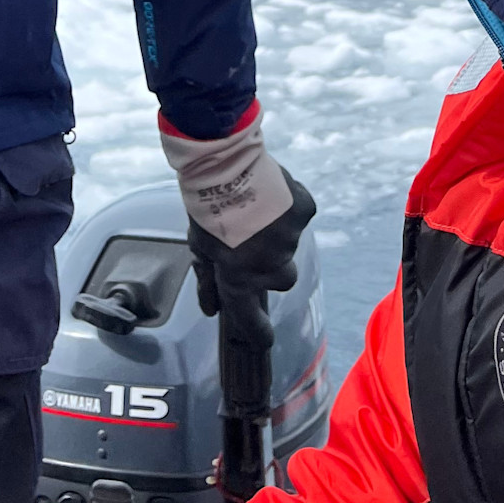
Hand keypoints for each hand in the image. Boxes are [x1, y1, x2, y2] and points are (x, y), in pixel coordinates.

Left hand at [186, 176, 315, 348]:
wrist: (222, 162)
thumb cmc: (205, 206)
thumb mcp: (199, 246)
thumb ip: (207, 280)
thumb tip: (211, 310)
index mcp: (239, 278)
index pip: (251, 319)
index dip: (258, 331)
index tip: (265, 340)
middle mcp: (270, 266)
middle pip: (281, 278)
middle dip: (271, 264)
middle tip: (254, 240)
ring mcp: (290, 239)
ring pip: (290, 244)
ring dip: (278, 232)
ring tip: (257, 207)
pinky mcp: (304, 210)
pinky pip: (300, 215)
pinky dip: (289, 206)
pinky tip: (272, 191)